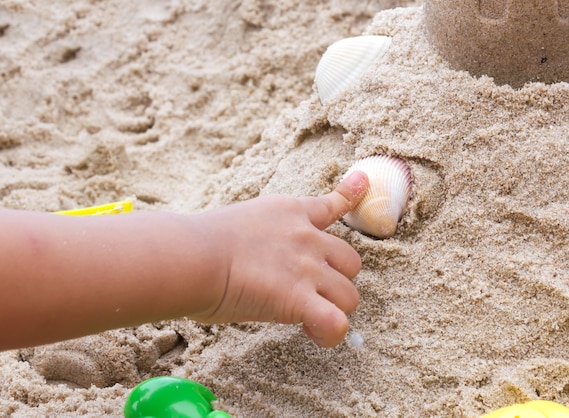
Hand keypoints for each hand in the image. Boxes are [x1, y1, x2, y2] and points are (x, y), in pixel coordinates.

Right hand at [190, 171, 368, 346]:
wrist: (192, 255)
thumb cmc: (200, 241)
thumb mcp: (240, 220)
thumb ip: (262, 234)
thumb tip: (252, 255)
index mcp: (290, 213)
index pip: (331, 203)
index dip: (349, 195)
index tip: (361, 184)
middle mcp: (307, 238)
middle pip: (351, 261)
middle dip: (337, 278)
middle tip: (311, 290)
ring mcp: (307, 268)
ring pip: (349, 294)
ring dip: (334, 308)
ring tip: (308, 318)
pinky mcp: (299, 299)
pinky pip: (336, 323)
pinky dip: (330, 333)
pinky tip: (313, 333)